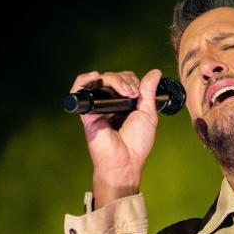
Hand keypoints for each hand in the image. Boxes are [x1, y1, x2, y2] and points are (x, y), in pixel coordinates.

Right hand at [69, 68, 162, 206]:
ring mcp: (97, 106)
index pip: (124, 79)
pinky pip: (79, 90)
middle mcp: (109, 103)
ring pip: (100, 80)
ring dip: (113, 79)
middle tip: (134, 94)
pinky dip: (84, 80)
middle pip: (112, 77)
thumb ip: (149, 92)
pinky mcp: (87, 112)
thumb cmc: (137, 143)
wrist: (126, 161)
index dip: (131, 80)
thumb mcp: (148, 114)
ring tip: (125, 91)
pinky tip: (95, 77)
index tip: (139, 93)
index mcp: (123, 103)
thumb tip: (155, 72)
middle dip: (125, 80)